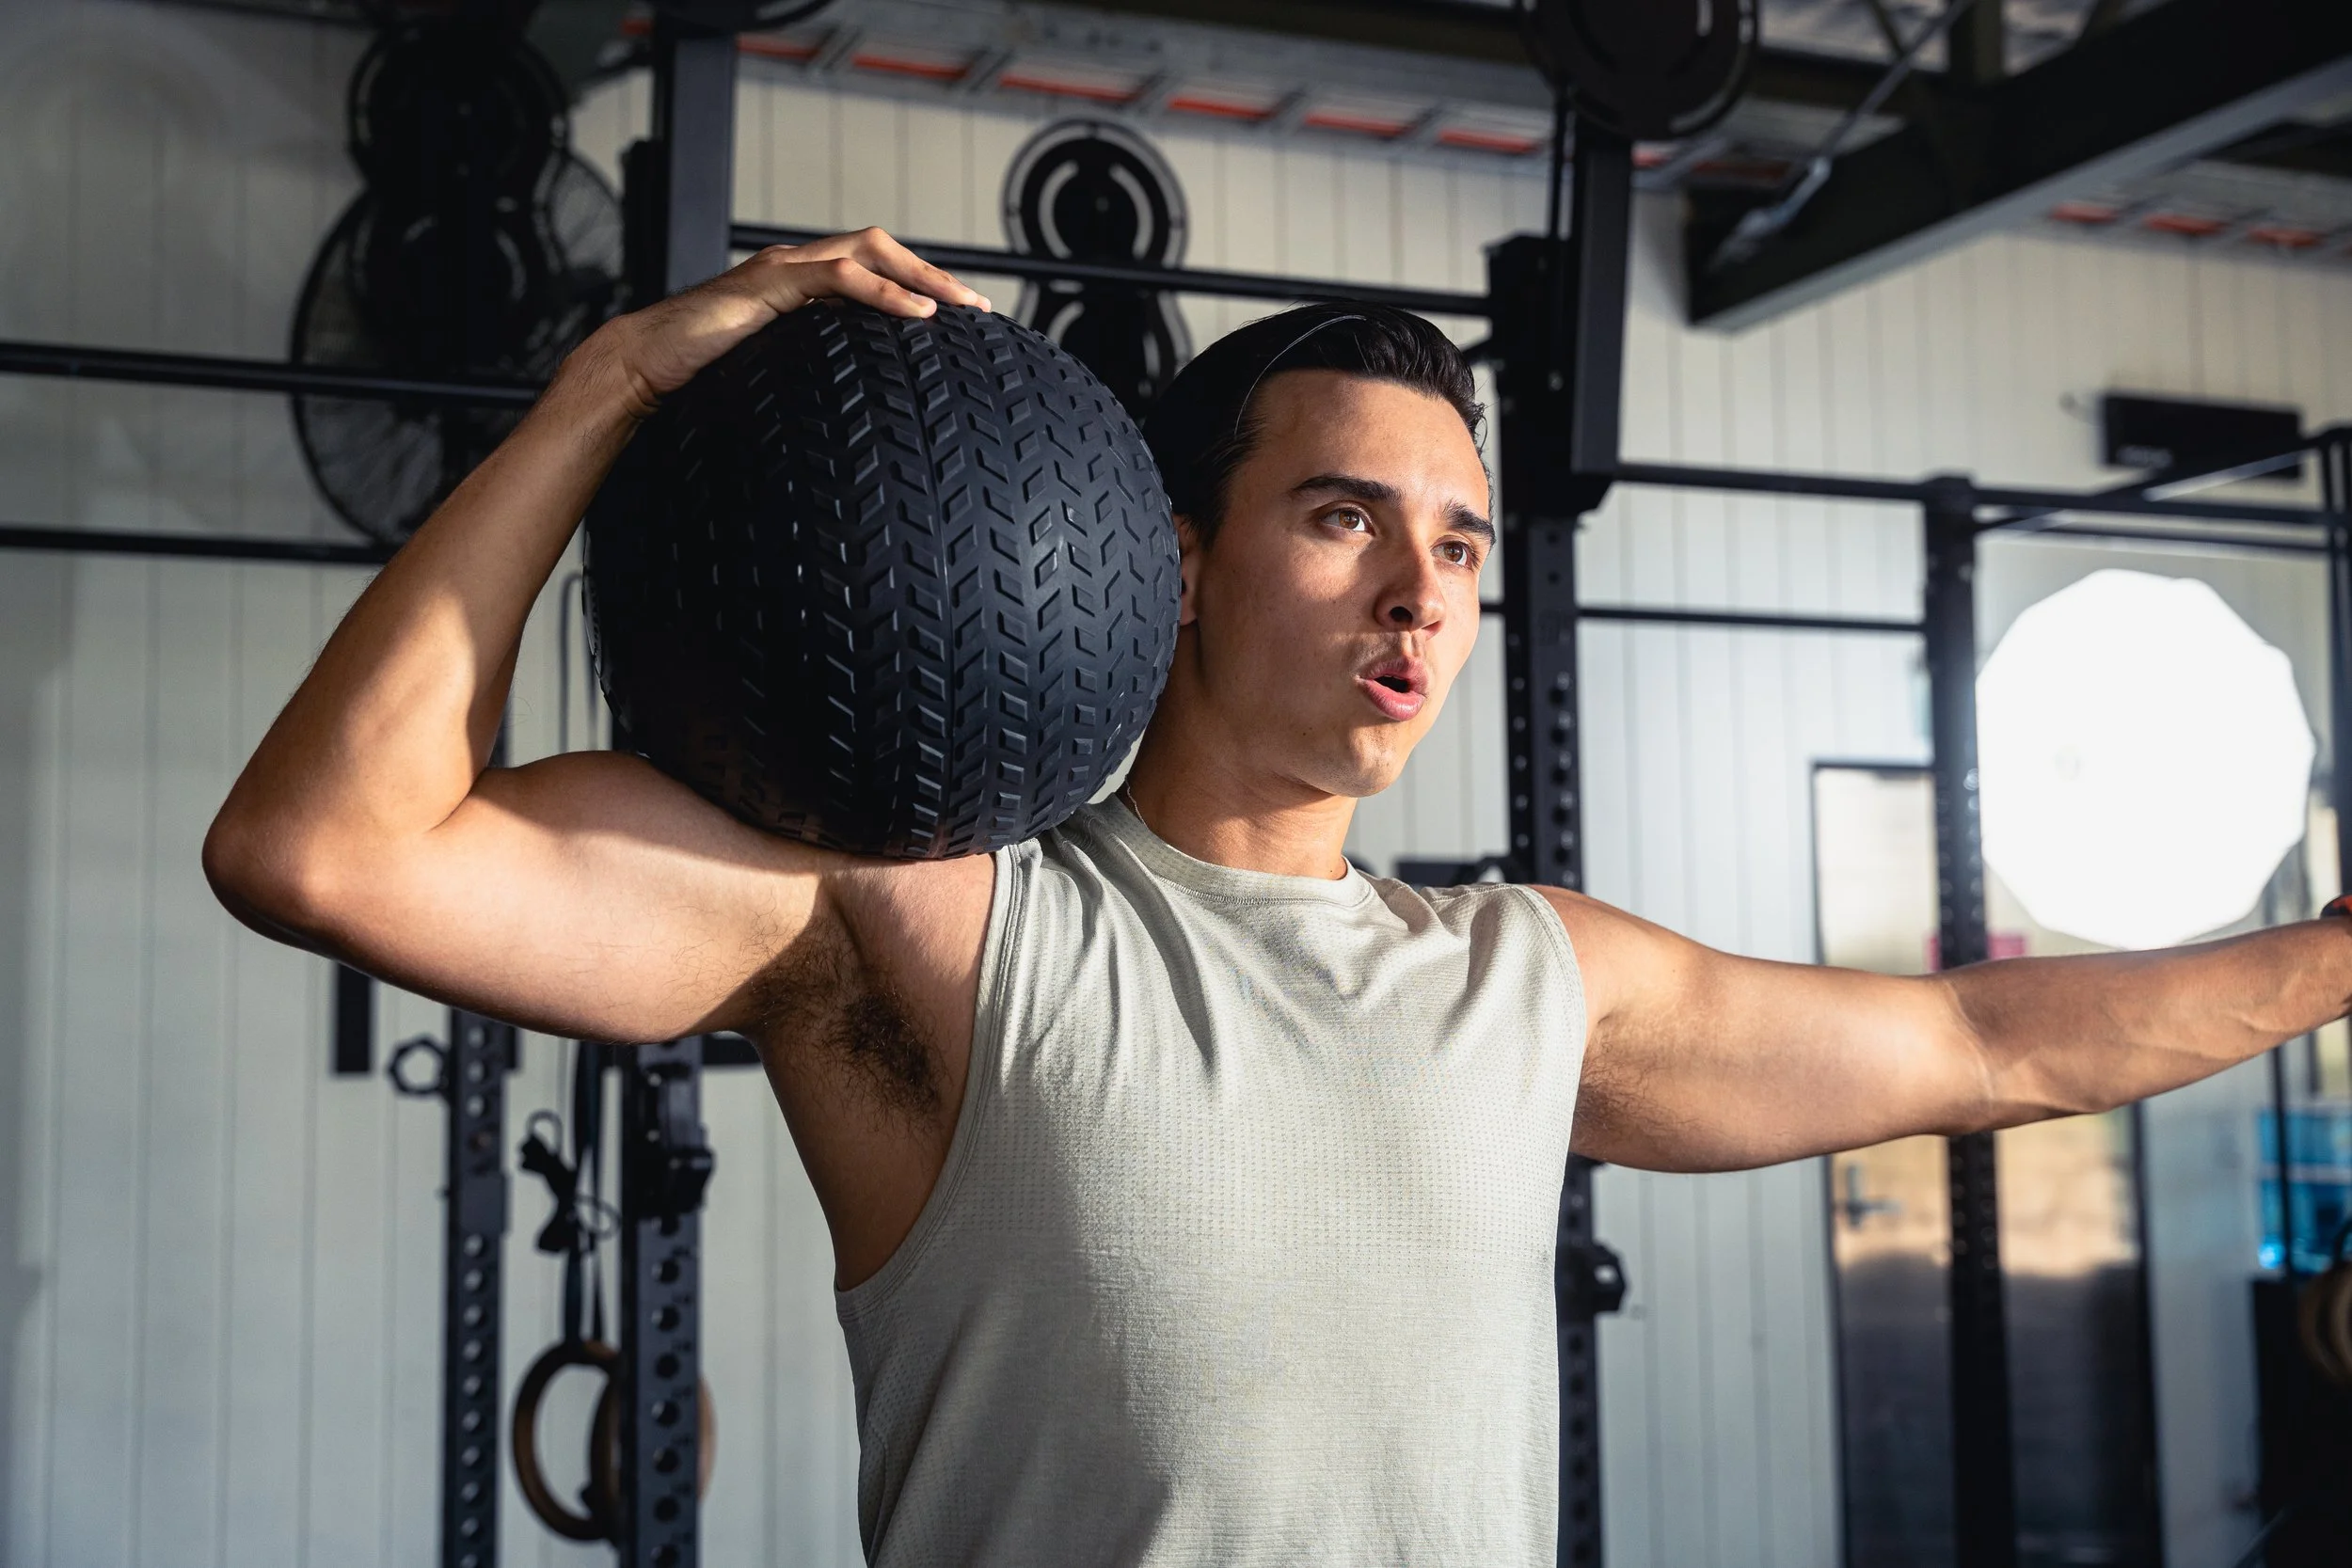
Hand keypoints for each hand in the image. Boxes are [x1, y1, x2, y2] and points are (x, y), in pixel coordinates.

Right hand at [587, 227, 991, 413]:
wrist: (642, 367)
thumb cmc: (701, 379)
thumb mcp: (776, 378)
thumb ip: (814, 380)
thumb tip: (857, 422)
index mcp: (798, 286)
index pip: (871, 270)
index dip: (919, 286)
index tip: (961, 318)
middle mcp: (792, 267)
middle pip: (879, 248)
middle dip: (933, 273)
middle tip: (978, 308)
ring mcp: (779, 269)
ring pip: (865, 252)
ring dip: (920, 276)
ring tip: (958, 307)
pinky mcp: (765, 283)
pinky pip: (835, 276)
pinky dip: (882, 290)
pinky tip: (915, 313)